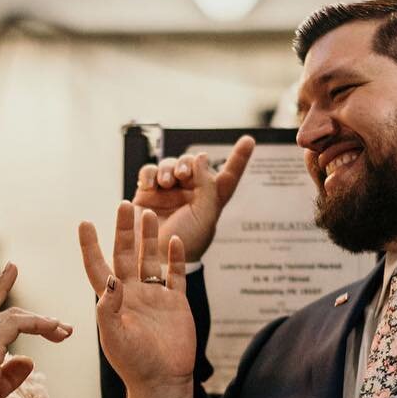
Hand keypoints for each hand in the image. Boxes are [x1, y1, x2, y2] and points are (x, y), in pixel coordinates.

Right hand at [0, 264, 71, 397]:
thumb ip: (10, 375)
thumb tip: (28, 360)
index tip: (12, 268)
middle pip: (2, 310)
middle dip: (33, 315)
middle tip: (62, 326)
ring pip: (14, 316)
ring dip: (43, 323)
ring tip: (64, 332)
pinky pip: (19, 324)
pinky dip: (39, 325)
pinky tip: (56, 331)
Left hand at [79, 203, 194, 397]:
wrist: (163, 382)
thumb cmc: (134, 364)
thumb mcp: (115, 336)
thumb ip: (110, 308)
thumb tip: (111, 279)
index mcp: (112, 301)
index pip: (98, 267)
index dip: (90, 246)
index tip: (85, 223)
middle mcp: (131, 294)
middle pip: (125, 255)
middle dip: (124, 230)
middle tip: (124, 205)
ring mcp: (154, 297)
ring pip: (150, 259)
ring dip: (149, 238)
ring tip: (148, 214)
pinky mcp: (176, 303)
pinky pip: (175, 274)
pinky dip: (176, 257)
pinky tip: (176, 240)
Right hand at [133, 135, 254, 262]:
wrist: (157, 257)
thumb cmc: (186, 241)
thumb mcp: (205, 214)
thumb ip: (207, 184)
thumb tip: (201, 158)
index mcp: (210, 199)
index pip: (228, 175)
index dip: (239, 157)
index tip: (249, 140)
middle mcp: (190, 192)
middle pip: (191, 163)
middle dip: (186, 164)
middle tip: (182, 175)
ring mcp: (167, 191)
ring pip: (169, 164)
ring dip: (167, 168)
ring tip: (165, 182)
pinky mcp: (147, 192)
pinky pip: (148, 172)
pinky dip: (149, 173)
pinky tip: (150, 184)